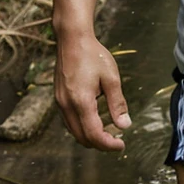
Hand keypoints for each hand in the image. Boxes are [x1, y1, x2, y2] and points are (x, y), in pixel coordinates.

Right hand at [54, 30, 130, 150]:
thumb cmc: (93, 55)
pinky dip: (81, 127)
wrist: (72, 39)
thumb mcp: (111, 77)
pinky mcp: (58, 98)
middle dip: (100, 144)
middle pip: (82, 138)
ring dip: (90, 136)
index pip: (94, 134)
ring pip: (74, 131)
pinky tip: (93, 119)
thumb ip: (117, 103)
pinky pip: (69, 121)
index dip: (108, 144)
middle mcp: (67, 106)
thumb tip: (124, 125)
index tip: (121, 145)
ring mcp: (60, 103)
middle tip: (116, 140)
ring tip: (107, 132)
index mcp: (81, 101)